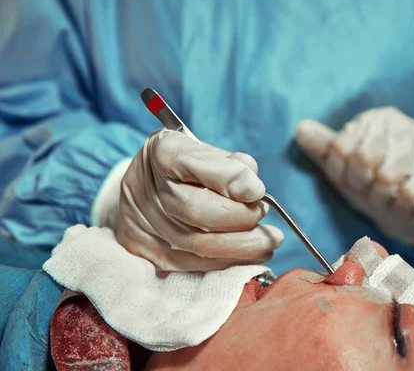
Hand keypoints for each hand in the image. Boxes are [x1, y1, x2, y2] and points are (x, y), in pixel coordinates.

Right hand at [117, 129, 282, 270]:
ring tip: (268, 241)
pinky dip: (228, 261)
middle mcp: (146, 188)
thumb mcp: (208, 151)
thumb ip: (230, 164)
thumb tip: (252, 189)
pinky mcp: (149, 253)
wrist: (145, 190)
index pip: (193, 163)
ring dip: (242, 247)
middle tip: (263, 214)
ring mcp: (143, 225)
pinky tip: (249, 254)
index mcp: (163, 152)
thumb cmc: (185, 168)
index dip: (228, 179)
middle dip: (241, 217)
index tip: (257, 191)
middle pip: (196, 210)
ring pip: (198, 245)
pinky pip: (194, 265)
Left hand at [295, 107, 413, 244]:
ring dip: (383, 197)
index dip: (344, 174)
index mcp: (372, 120)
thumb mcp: (347, 167)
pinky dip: (402, 204)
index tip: (355, 181)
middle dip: (364, 186)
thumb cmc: (378, 182)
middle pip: (364, 160)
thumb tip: (300, 129)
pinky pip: (409, 192)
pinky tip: (406, 201)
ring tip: (390, 196)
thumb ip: (324, 149)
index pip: (342, 148)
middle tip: (373, 190)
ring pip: (387, 176)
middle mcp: (398, 124)